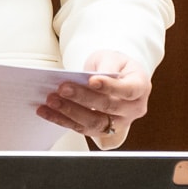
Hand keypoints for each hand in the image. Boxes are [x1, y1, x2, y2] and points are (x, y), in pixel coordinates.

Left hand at [37, 52, 151, 148]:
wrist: (116, 77)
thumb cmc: (115, 65)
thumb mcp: (113, 58)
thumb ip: (106, 66)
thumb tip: (90, 79)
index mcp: (140, 87)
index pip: (128, 90)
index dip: (110, 87)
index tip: (91, 80)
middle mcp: (133, 109)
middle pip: (108, 107)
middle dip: (83, 98)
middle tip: (62, 89)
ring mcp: (119, 123)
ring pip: (94, 123)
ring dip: (70, 112)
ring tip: (52, 100)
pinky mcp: (102, 130)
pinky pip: (81, 128)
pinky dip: (62, 120)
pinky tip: (47, 111)